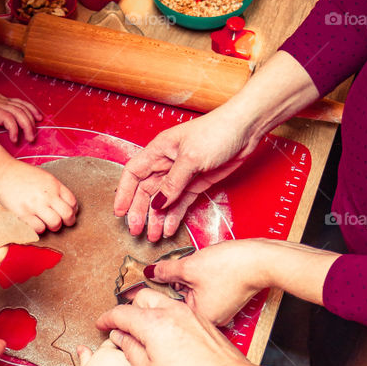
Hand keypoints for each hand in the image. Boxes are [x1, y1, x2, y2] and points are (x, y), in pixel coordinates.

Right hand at [0, 156, 77, 234]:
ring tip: (47, 223)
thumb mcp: (44, 177)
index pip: (73, 202)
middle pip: (68, 215)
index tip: (68, 213)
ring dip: (53, 226)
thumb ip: (55, 189)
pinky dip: (39, 228)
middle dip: (68, 222)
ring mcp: (36, 205)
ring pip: (55, 224)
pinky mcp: (24, 214)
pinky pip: (39, 228)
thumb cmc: (22, 175)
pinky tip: (35, 222)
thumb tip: (66, 204)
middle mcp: (47, 195)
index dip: (73, 211)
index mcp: (54, 185)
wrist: (1, 173)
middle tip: (62, 222)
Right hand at [97, 288, 249, 365]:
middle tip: (124, 327)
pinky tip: (166, 336)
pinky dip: (165, 316)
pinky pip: (177, 310)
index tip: (102, 324)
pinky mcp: (201, 320)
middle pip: (142, 298)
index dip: (107, 319)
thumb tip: (121, 337)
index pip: (121, 313)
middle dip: (129, 309)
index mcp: (152, 323)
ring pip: (161, 301)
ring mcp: (188, 313)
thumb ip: (130, 349)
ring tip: (145, 332)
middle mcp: (171, 311)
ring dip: (148, 311)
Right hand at [113, 109, 255, 241]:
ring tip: (154, 236)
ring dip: (157, 218)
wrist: (246, 129)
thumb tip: (157, 204)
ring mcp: (181, 174)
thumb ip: (173, 183)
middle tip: (137, 231)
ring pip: (163, 200)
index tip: (119, 213)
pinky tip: (170, 228)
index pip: (133, 173)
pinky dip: (175, 216)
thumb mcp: (191, 158)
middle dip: (140, 212)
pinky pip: (180, 202)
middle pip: (146, 191)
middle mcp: (167, 162)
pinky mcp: (196, 183)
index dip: (124, 193)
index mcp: (159, 150)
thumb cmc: (218, 131)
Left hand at [147, 240, 268, 324]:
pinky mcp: (229, 301)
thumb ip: (165, 271)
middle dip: (180, 282)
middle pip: (182, 300)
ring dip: (193, 280)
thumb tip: (151, 273)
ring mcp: (222, 311)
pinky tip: (212, 269)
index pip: (169, 306)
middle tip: (186, 268)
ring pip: (195, 293)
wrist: (260, 259)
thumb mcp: (189, 266)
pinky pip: (208, 291)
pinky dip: (205, 280)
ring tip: (203, 267)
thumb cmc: (231, 266)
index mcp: (199, 319)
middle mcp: (212, 320)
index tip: (159, 275)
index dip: (163, 286)